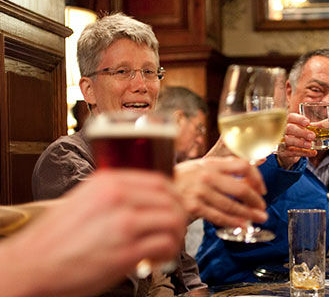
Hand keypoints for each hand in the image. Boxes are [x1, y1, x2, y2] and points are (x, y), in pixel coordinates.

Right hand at [0, 170, 186, 296]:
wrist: (30, 265)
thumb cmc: (55, 239)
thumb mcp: (85, 200)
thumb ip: (115, 195)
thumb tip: (144, 199)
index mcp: (108, 182)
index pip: (159, 181)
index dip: (173, 196)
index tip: (174, 207)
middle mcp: (118, 198)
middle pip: (171, 199)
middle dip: (179, 216)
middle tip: (175, 230)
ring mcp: (123, 223)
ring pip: (174, 220)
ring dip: (176, 235)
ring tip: (167, 246)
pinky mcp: (126, 251)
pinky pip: (165, 245)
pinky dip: (169, 253)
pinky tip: (157, 259)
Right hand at [174, 157, 267, 227]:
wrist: (155, 190)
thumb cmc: (182, 179)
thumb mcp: (203, 166)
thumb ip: (227, 167)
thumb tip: (259, 162)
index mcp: (211, 163)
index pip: (242, 165)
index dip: (257, 178)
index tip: (262, 189)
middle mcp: (206, 175)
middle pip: (240, 188)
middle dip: (255, 201)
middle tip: (262, 208)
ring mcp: (199, 191)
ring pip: (232, 205)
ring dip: (249, 214)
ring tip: (258, 219)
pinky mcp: (192, 207)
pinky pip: (218, 217)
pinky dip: (233, 222)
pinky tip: (242, 225)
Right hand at [276, 112, 316, 168]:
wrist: (288, 150)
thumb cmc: (298, 135)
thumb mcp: (307, 129)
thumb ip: (319, 125)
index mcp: (288, 121)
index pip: (290, 117)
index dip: (298, 119)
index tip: (307, 123)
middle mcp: (282, 130)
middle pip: (289, 129)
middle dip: (301, 132)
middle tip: (312, 136)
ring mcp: (281, 141)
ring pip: (288, 141)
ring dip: (300, 142)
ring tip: (310, 145)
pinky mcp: (283, 152)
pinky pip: (292, 152)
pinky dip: (303, 153)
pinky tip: (312, 153)